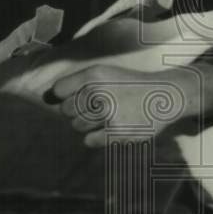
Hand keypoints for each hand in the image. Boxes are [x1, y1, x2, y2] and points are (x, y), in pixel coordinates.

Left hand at [51, 62, 212, 147]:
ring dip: (87, 125)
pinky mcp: (117, 132)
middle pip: (66, 110)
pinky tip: (110, 129)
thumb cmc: (129, 85)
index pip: (59, 90)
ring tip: (107, 117)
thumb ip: (77, 83)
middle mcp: (99, 92)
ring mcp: (109, 113)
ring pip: (77, 126)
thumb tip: (48, 99)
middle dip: (77, 112)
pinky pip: (89, 140)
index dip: (63, 97)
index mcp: (95, 74)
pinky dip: (95, 138)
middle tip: (98, 108)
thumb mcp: (105, 73)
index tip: (77, 97)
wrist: (165, 95)